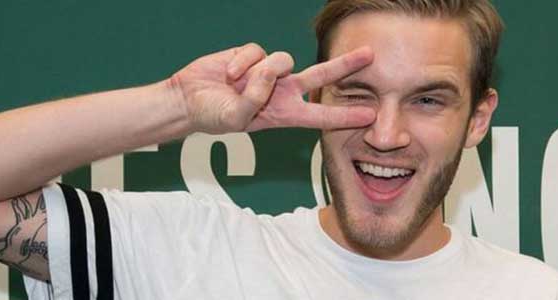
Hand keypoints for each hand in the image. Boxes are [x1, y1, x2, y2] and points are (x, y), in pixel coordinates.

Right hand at [170, 43, 375, 133]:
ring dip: (261, 71)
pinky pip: (257, 51)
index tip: (370, 116)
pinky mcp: (254, 55)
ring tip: (236, 84)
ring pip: (283, 59)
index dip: (344, 115)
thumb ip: (254, 99)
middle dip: (345, 65)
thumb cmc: (211, 115)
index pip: (320, 115)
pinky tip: (228, 73)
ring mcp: (269, 72)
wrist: (187, 98)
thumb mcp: (234, 119)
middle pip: (321, 75)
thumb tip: (269, 73)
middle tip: (370, 55)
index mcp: (283, 114)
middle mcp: (282, 91)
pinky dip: (241, 62)